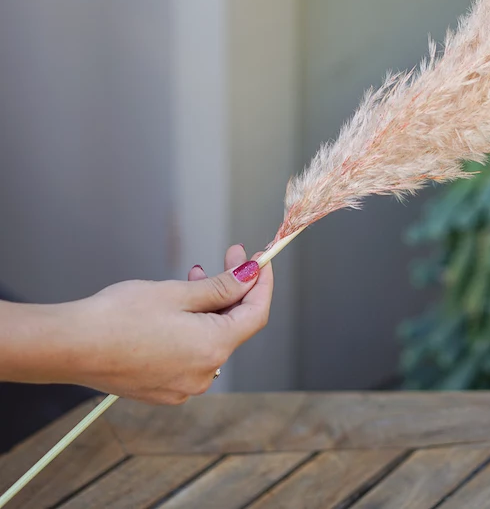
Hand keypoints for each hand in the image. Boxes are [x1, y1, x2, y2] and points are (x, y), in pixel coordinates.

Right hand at [56, 247, 271, 403]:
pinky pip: (191, 354)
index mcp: (212, 349)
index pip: (255, 313)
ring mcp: (182, 386)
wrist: (72, 346)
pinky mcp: (163, 388)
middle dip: (234, 289)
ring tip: (194, 275)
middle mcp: (203, 374)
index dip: (262, 283)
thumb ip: (220, 287)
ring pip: (211, 338)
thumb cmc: (120, 316)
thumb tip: (250, 276)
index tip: (261, 258)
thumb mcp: (177, 292)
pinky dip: (193, 327)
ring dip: (210, 306)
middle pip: (234, 326)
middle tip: (228, 255)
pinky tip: (177, 306)